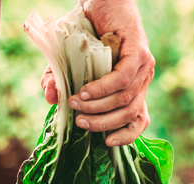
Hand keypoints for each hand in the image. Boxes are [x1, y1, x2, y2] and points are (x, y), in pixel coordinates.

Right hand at [40, 0, 154, 146]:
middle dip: (104, 123)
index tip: (107, 144)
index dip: (127, 136)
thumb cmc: (86, 30)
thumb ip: (59, 80)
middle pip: (130, 114)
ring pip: (126, 98)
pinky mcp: (140, 52)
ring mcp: (144, 66)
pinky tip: (86, 91)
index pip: (139, 120)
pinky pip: (123, 78)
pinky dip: (104, 88)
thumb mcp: (68, 61)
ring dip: (100, 106)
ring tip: (76, 104)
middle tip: (80, 122)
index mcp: (133, 87)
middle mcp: (143, 79)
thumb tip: (50, 98)